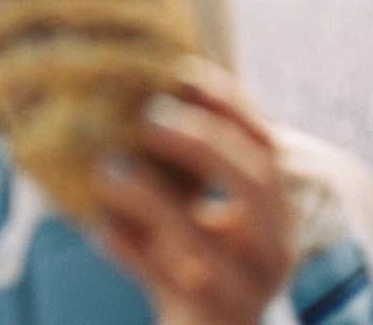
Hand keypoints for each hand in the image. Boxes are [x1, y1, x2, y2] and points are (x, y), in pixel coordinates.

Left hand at [89, 62, 294, 324]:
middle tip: (150, 118)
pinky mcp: (206, 320)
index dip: (232, 108)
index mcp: (274, 212)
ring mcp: (243, 290)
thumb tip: (134, 90)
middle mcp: (271, 248)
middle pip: (256, 185)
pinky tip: (98, 225)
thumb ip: (184, 165)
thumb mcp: (199, 210)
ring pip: (206, 241)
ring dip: (154, 199)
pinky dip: (130, 250)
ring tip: (108, 168)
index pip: (266, 147)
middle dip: (204, 145)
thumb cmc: (194, 261)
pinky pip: (165, 281)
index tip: (187, 73)